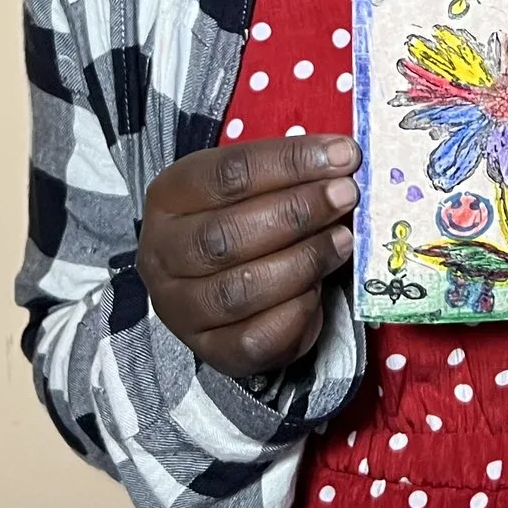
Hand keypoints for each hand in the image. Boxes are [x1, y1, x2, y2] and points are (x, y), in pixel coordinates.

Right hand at [138, 134, 360, 377]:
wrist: (213, 285)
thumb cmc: (240, 221)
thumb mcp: (250, 188)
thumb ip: (286, 177)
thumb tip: (343, 160)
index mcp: (168, 197)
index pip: (227, 174)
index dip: (289, 163)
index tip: (342, 156)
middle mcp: (162, 254)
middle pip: (227, 235)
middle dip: (297, 213)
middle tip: (345, 197)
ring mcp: (180, 308)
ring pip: (241, 290)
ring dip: (303, 262)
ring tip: (342, 241)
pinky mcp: (209, 350)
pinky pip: (254, 340)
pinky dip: (296, 314)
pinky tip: (319, 290)